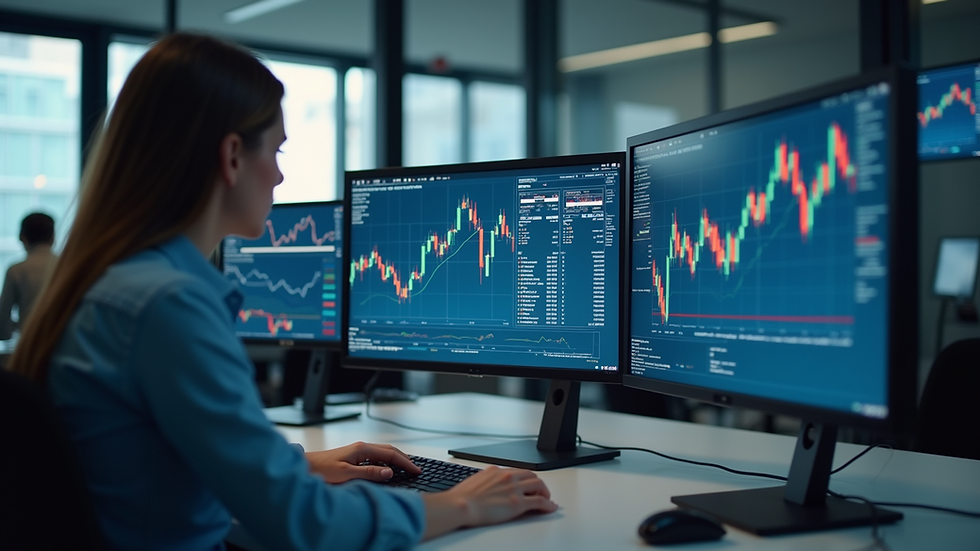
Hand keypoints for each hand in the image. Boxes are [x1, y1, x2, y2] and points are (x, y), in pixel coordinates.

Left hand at [304, 441, 421, 483]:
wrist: (306, 466)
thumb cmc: (322, 470)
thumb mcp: (347, 474)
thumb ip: (369, 473)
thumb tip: (390, 472)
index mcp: (362, 449)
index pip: (391, 454)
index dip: (405, 463)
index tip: (416, 471)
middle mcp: (362, 447)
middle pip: (390, 450)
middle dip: (405, 459)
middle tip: (416, 470)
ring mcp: (358, 450)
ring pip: (384, 452)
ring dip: (397, 459)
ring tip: (407, 468)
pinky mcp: (354, 456)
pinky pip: (376, 456)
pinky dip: (387, 461)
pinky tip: (388, 469)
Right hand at [421, 466, 557, 539]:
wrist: (461, 505)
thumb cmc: (462, 498)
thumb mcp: (474, 482)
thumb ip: (485, 482)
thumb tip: (485, 487)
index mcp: (496, 471)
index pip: (517, 471)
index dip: (525, 479)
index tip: (527, 484)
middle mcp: (508, 477)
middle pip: (531, 475)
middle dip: (538, 483)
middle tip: (540, 491)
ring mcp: (514, 489)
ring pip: (539, 485)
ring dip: (545, 492)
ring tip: (547, 499)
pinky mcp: (518, 503)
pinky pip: (539, 502)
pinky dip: (548, 504)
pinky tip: (551, 507)